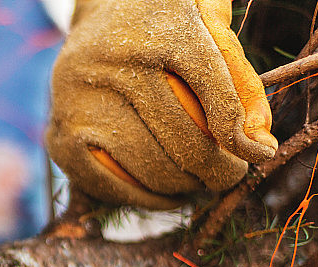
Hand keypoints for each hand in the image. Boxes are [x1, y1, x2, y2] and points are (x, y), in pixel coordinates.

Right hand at [46, 0, 277, 208]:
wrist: (99, 10)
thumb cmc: (167, 24)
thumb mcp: (211, 27)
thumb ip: (238, 81)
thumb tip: (257, 145)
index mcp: (161, 32)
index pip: (217, 100)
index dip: (243, 141)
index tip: (257, 155)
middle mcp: (113, 66)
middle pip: (184, 143)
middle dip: (217, 171)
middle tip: (226, 175)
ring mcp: (79, 102)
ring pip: (148, 170)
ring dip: (183, 187)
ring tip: (197, 182)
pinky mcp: (60, 133)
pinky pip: (107, 184)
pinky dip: (142, 198)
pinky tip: (164, 196)